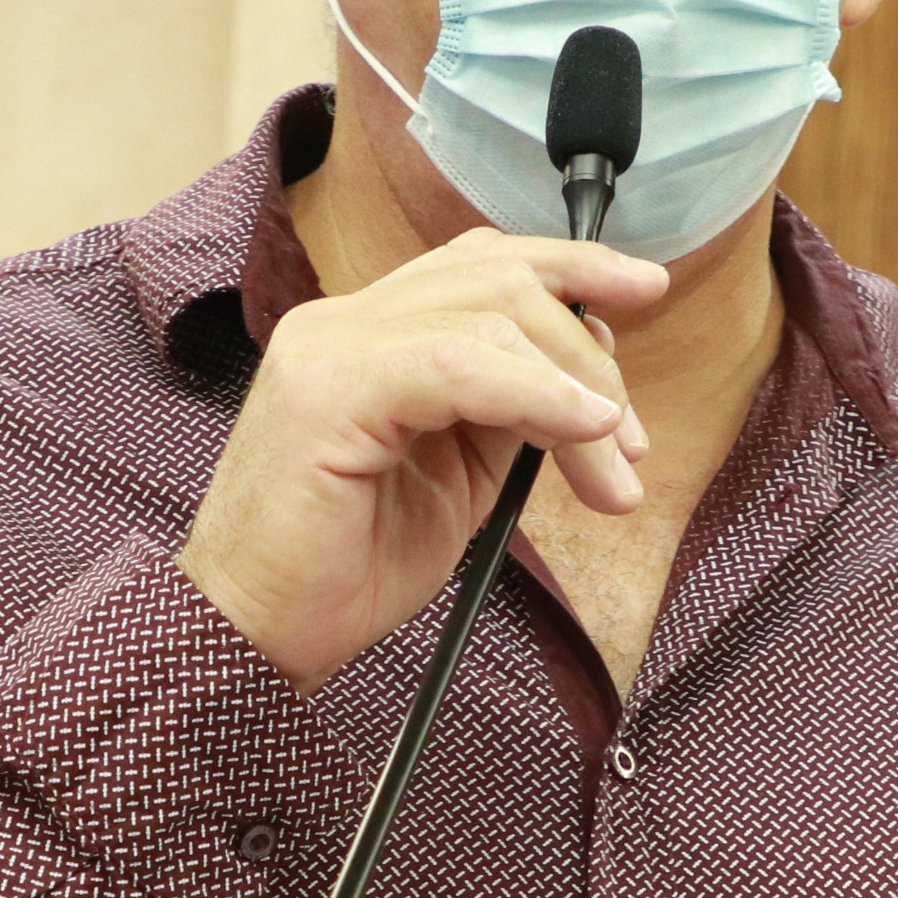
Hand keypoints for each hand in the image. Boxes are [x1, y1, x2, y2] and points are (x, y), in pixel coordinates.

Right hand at [180, 229, 667, 694]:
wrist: (254, 634)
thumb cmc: (342, 569)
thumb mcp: (455, 477)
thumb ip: (507, 414)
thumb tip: (587, 386)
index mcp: (365, 334)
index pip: (479, 263)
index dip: (570, 267)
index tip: (643, 291)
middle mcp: (340, 323)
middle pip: (498, 279)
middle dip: (589, 351)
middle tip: (631, 442)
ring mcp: (326, 349)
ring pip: (489, 316)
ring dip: (576, 389)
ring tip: (611, 469)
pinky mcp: (326, 393)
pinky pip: (457, 365)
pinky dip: (536, 392)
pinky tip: (582, 431)